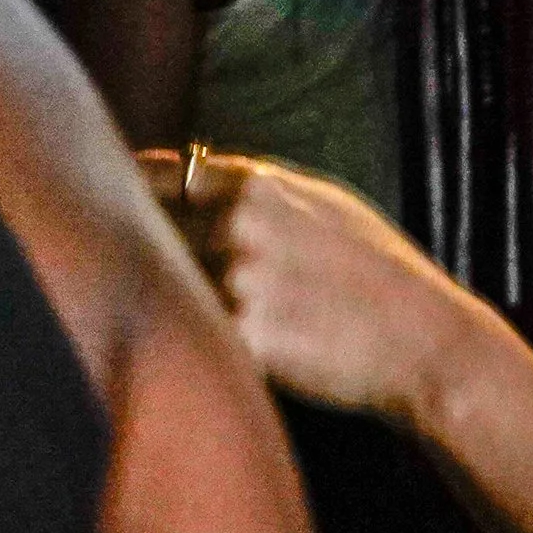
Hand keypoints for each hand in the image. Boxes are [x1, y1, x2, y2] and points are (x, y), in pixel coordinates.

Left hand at [140, 146, 494, 429]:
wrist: (422, 339)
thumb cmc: (379, 271)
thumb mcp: (328, 204)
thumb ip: (263, 191)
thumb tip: (204, 179)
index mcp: (261, 184)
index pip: (171, 175)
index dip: (138, 189)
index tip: (110, 198)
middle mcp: (241, 224)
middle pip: (155, 232)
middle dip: (136, 248)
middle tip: (110, 261)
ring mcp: (238, 281)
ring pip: (167, 289)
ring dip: (159, 302)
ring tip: (142, 317)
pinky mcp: (242, 340)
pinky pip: (191, 340)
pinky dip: (185, 346)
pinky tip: (186, 357)